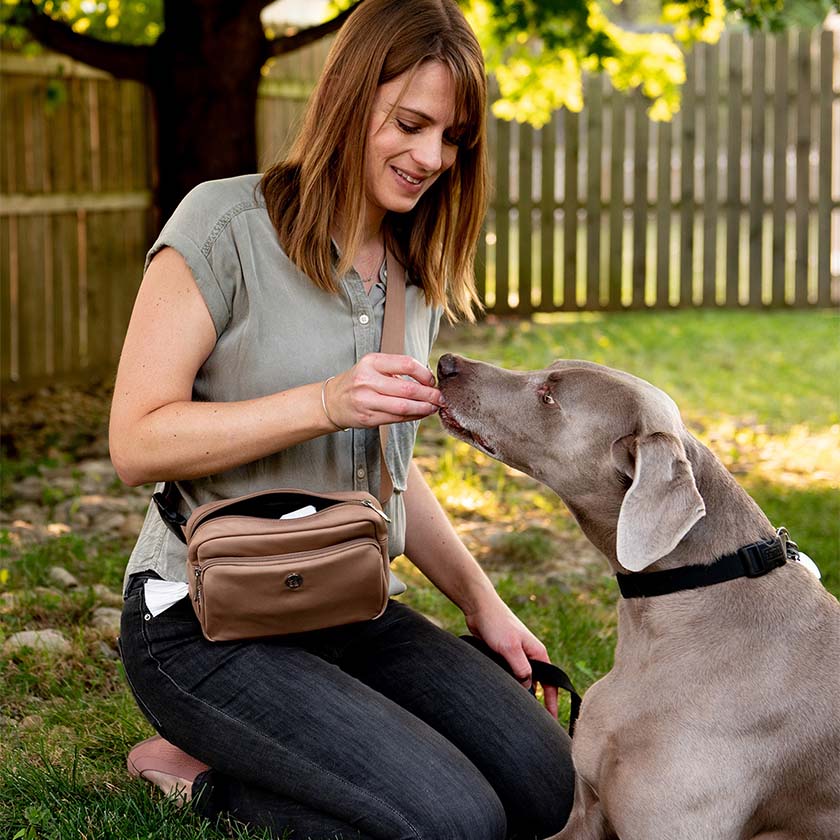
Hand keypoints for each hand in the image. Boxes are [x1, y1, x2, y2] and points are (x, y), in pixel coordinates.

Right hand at [324, 353, 442, 428]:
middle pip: (408, 389)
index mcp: (372, 362)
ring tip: (434, 407)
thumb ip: (397, 369)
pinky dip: (413, 416)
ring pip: (403, 407)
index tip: (432, 380)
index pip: (406, 364)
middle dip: (429, 395)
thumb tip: (428, 380)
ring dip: (424, 408)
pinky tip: (421, 414)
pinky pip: (396, 418)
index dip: (425, 373)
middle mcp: (367, 380)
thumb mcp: (373, 366)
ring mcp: (366, 400)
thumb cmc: (359, 381)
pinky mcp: (367, 418)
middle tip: (442, 398)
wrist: (332, 401)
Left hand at [464, 598, 558, 718]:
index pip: (551, 682)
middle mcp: (529, 656)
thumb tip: (528, 688)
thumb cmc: (497, 623)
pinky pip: (509, 676)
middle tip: (535, 724)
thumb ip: (521, 668)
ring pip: (521, 681)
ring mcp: (516, 656)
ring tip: (519, 715)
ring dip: (521, 694)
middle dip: (537, 702)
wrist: (479, 608)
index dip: (552, 702)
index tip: (553, 721)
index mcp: (537, 653)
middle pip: (537, 684)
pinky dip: (508, 686)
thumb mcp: (510, 647)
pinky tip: (503, 697)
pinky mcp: (503, 656)